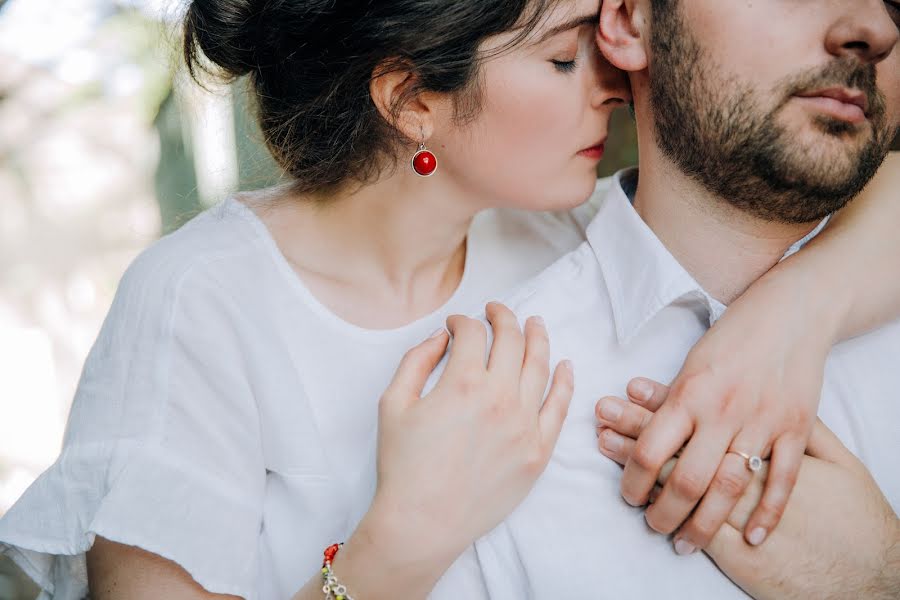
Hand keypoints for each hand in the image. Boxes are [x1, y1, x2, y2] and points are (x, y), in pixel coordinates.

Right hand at [364, 303, 573, 571]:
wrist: (423, 523)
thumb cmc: (403, 465)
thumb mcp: (393, 403)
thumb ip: (416, 360)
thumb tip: (442, 337)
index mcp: (463, 383)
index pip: (473, 333)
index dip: (463, 321)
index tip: (456, 326)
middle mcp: (500, 398)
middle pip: (512, 341)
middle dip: (503, 317)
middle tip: (496, 311)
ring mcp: (525, 425)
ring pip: (541, 367)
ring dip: (538, 338)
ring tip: (534, 323)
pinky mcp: (538, 452)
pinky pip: (559, 408)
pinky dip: (565, 382)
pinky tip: (565, 365)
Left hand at [616, 273, 832, 551]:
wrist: (789, 313)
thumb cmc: (732, 337)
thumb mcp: (690, 363)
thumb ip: (668, 401)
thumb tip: (630, 419)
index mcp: (689, 394)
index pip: (650, 450)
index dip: (632, 481)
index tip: (628, 496)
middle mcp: (722, 411)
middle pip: (688, 479)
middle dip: (666, 513)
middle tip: (655, 528)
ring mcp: (762, 422)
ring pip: (731, 487)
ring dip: (707, 523)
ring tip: (689, 543)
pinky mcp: (794, 428)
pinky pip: (782, 480)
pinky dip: (769, 513)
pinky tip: (755, 539)